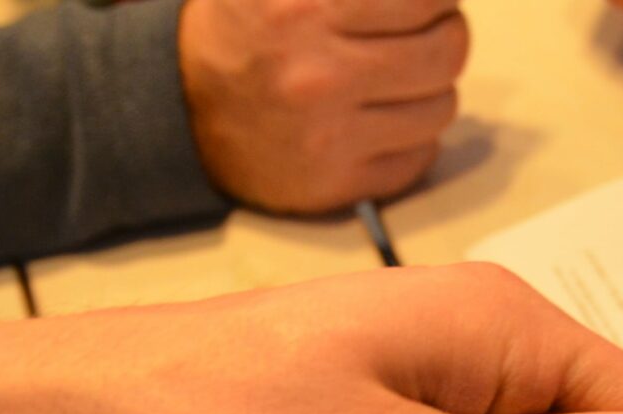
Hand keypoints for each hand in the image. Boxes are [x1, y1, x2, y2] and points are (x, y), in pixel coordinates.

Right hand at [179, 0, 468, 211]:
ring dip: (431, 90)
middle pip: (444, 53)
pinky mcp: (332, 186)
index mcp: (307, 7)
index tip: (428, 3)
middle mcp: (319, 74)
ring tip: (399, 78)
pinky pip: (418, 160)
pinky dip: (413, 139)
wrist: (177, 104)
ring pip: (439, 110)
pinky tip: (384, 119)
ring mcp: (327, 137)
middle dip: (445, 36)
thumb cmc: (243, 28)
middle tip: (428, 33)